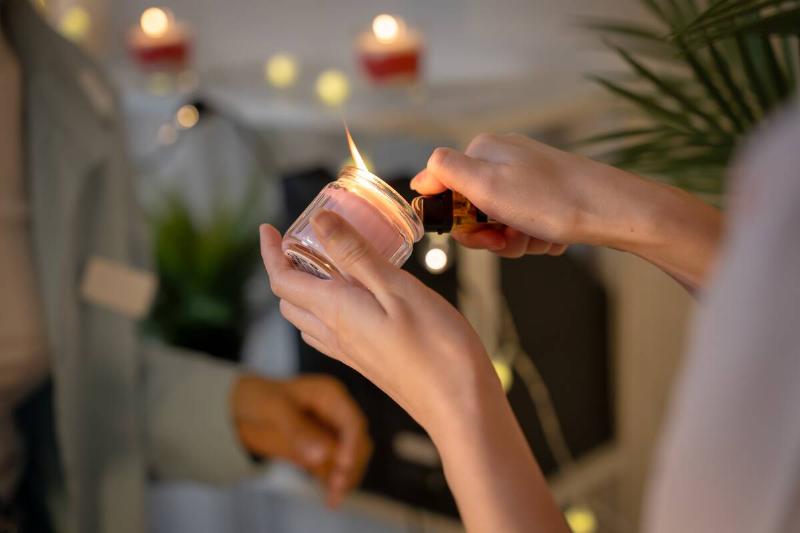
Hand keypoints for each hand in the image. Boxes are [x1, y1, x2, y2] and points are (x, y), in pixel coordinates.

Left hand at [231, 373, 371, 506]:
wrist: (239, 409)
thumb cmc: (258, 398)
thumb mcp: (273, 408)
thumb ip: (297, 430)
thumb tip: (320, 456)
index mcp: (330, 396)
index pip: (352, 422)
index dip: (352, 443)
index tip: (344, 465)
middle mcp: (335, 414)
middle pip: (357, 442)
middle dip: (350, 464)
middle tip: (337, 485)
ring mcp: (328, 433)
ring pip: (349, 459)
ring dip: (345, 477)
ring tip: (334, 497)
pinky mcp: (319, 450)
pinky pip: (333, 469)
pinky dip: (333, 483)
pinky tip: (331, 499)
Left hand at [258, 213, 500, 435]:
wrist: (460, 408)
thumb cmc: (437, 348)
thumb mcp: (397, 288)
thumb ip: (356, 255)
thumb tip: (319, 222)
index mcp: (335, 311)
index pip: (282, 280)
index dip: (270, 252)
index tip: (268, 229)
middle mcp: (335, 335)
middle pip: (290, 300)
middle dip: (285, 269)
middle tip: (301, 242)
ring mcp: (351, 353)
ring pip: (308, 319)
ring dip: (304, 290)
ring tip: (326, 265)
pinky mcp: (368, 364)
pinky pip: (330, 334)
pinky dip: (327, 309)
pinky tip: (355, 299)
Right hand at [411, 133, 721, 286]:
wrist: (611, 211)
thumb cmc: (549, 200)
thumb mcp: (486, 184)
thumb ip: (445, 172)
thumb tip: (420, 175)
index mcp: (483, 151)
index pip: (444, 189)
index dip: (455, 220)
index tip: (476, 233)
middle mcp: (503, 159)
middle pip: (472, 210)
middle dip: (489, 234)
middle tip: (508, 239)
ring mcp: (526, 177)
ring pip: (499, 222)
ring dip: (513, 241)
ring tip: (535, 239)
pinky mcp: (546, 196)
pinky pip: (524, 225)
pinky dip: (533, 238)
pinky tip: (549, 238)